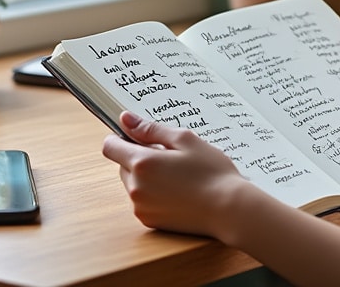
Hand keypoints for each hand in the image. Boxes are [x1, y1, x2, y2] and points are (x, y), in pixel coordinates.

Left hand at [101, 112, 250, 237]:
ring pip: (133, 183)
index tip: (136, 136)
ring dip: (146, 177)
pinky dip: (153, 194)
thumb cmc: (212, 173)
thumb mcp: (185, 140)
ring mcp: (141, 206)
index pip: (110, 147)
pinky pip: (142, 201)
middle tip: (170, 157)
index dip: (120, 138)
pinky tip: (177, 192)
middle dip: (139, 158)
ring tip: (177, 176)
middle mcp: (135, 187)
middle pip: (123, 165)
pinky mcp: (149, 221)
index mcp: (142, 163)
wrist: (229, 209)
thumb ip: (151, 129)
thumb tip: (125, 119)